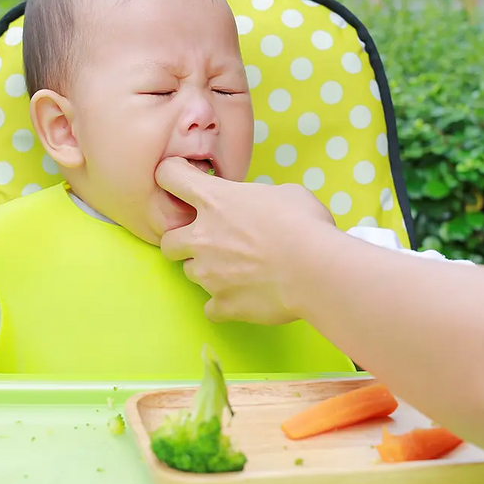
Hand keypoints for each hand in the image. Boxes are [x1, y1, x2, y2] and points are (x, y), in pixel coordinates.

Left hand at [155, 157, 336, 324]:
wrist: (317, 269)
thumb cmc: (305, 224)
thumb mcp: (284, 192)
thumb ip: (257, 198)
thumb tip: (259, 206)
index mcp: (214, 200)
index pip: (169, 176)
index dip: (171, 176)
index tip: (181, 182)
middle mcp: (201, 236)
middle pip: (167, 240)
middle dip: (182, 241)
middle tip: (208, 241)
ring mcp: (208, 274)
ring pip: (189, 273)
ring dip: (207, 271)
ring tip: (237, 270)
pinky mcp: (222, 304)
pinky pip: (211, 307)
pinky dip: (223, 303)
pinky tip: (244, 296)